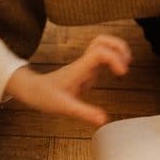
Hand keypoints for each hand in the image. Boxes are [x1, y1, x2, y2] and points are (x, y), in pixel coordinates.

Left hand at [2, 33, 131, 126]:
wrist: (32, 90)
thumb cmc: (46, 96)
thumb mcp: (64, 107)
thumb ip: (83, 112)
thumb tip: (104, 120)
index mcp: (79, 68)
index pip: (100, 52)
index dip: (115, 58)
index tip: (122, 73)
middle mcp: (84, 62)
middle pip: (103, 40)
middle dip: (119, 47)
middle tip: (126, 63)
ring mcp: (85, 63)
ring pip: (103, 44)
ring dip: (117, 49)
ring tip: (125, 65)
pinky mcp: (86, 68)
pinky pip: (102, 55)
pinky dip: (113, 58)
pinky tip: (117, 71)